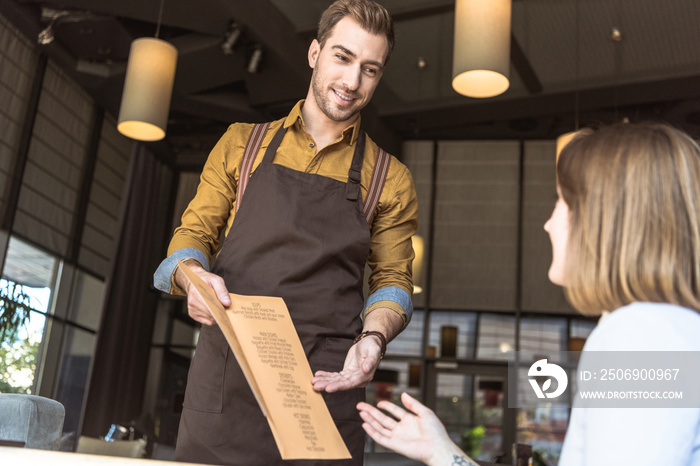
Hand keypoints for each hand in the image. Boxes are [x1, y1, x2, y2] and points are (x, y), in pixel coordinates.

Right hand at [176, 261, 230, 325]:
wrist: (194, 281)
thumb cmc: (206, 280)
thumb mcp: (216, 281)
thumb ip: (222, 291)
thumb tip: (227, 303)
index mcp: (197, 293)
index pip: (211, 307)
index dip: (221, 309)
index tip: (227, 308)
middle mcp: (192, 303)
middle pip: (211, 315)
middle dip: (220, 312)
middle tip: (225, 307)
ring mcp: (192, 309)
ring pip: (209, 320)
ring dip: (216, 315)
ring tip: (218, 307)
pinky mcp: (192, 314)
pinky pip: (206, 321)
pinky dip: (212, 318)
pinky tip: (213, 310)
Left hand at [311, 334, 381, 392]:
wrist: (370, 343)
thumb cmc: (372, 346)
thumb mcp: (373, 350)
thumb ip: (371, 361)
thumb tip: (366, 369)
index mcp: (365, 376)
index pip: (350, 383)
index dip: (339, 386)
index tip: (328, 388)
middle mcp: (358, 379)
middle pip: (341, 384)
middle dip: (328, 385)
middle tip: (316, 386)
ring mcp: (352, 377)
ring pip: (336, 381)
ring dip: (325, 381)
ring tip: (314, 381)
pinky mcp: (347, 373)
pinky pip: (335, 376)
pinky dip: (326, 376)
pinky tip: (318, 375)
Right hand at [357, 392, 474, 465]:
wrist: (438, 447)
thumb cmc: (436, 432)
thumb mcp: (425, 412)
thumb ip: (413, 403)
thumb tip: (403, 394)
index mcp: (409, 420)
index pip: (394, 411)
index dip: (386, 406)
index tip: (379, 402)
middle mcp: (401, 429)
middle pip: (382, 419)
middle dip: (371, 412)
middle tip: (361, 406)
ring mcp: (397, 437)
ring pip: (379, 427)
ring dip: (370, 420)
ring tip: (361, 413)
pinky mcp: (395, 445)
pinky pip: (381, 438)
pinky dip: (372, 432)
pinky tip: (365, 425)